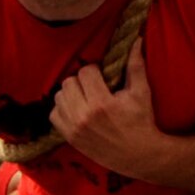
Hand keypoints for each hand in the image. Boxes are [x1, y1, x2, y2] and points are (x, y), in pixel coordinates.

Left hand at [49, 40, 169, 178]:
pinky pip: (53, 115)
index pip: (85, 72)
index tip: (102, 76)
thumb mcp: (142, 92)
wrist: (138, 154)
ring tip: (84, 97)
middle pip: (68, 82)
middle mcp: (84, 116)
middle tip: (92, 86)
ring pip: (59, 97)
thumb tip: (135, 40)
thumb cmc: (142, 121)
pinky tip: (76, 109)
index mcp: (102, 103)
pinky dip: (62, 109)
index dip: (94, 71)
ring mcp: (74, 128)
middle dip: (81, 81)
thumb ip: (135, 65)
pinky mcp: (69, 137)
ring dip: (70, 93)